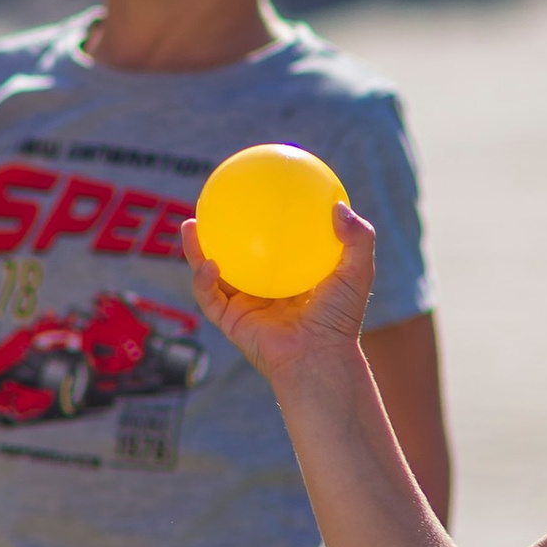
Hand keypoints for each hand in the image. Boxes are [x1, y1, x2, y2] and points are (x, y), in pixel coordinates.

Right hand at [182, 208, 376, 387]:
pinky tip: (209, 261)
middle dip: (219, 228)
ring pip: (212, 272)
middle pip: (235, 251)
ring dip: (196, 249)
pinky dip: (204, 279)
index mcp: (289, 274)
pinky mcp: (230, 320)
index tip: (257, 188)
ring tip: (189, 223)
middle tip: (212, 199)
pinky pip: (210, 296)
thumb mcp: (357, 272)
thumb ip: (357, 238)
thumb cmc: (341, 319)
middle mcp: (263, 287)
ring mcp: (244, 304)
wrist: (319, 358)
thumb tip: (338, 204)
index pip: (272, 240)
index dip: (262, 216)